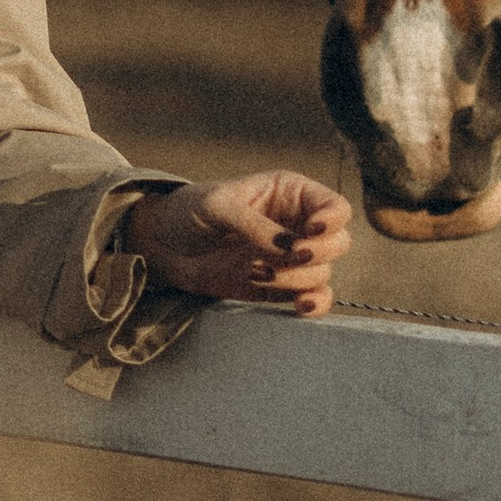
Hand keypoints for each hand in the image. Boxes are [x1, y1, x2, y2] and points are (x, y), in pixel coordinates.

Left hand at [126, 172, 353, 316]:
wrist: (162, 246)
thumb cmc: (188, 211)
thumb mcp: (217, 206)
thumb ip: (253, 225)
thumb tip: (289, 248)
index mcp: (290, 194)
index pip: (334, 207)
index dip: (331, 221)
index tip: (309, 232)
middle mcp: (297, 225)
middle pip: (338, 243)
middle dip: (315, 254)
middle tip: (284, 258)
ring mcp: (290, 258)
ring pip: (322, 273)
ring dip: (295, 279)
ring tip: (254, 272)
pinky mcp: (279, 286)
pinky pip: (311, 298)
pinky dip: (312, 304)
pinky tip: (299, 306)